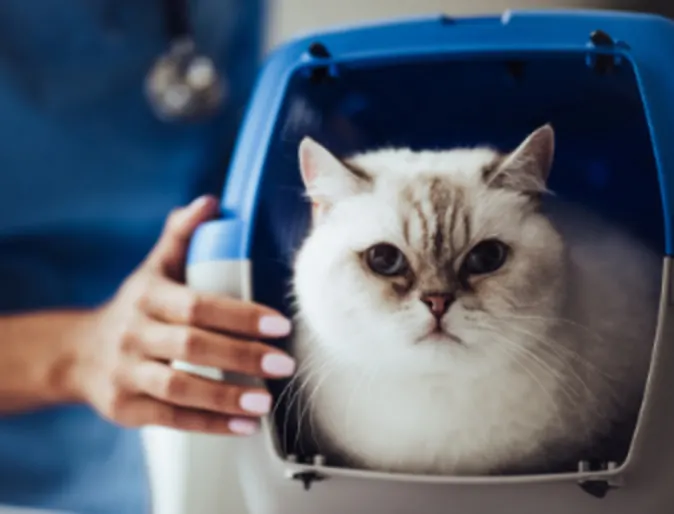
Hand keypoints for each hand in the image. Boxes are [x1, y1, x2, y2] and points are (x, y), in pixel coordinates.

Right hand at [67, 195, 294, 434]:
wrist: (79, 354)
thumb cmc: (135, 306)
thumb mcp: (153, 268)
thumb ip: (181, 236)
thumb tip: (210, 201)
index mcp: (148, 296)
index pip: (198, 305)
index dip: (240, 315)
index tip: (280, 324)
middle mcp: (135, 334)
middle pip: (191, 346)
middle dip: (241, 356)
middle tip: (284, 364)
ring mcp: (127, 374)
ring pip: (179, 388)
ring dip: (226, 397)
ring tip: (266, 401)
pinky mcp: (126, 409)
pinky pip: (171, 419)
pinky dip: (210, 424)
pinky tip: (245, 426)